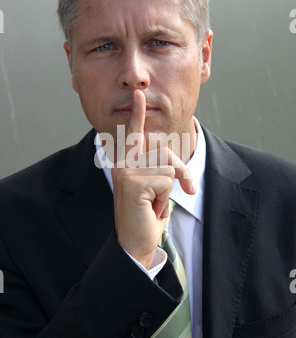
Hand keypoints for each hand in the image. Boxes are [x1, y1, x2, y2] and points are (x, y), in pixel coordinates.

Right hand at [111, 90, 195, 269]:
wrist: (136, 243)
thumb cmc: (147, 216)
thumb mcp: (159, 188)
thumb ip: (163, 170)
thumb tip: (174, 164)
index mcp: (127, 163)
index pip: (134, 134)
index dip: (137, 114)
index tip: (138, 94)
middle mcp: (122, 164)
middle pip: (165, 151)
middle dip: (179, 172)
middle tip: (178, 191)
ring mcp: (125, 172)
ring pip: (167, 167)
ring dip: (168, 190)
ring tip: (153, 204)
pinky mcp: (131, 183)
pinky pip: (166, 180)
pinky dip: (165, 197)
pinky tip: (150, 208)